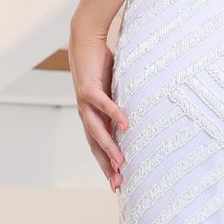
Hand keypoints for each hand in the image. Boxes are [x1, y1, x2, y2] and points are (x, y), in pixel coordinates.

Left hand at [69, 21, 128, 192]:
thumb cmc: (101, 65)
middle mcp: (87, 113)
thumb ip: (121, 105)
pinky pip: (102, 104)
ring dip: (108, 147)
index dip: (107, 165)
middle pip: (96, 145)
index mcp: (93, 117)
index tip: (118, 184)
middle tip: (118, 183)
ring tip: (120, 162)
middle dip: (107, 165)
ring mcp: (85, 102)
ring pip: (96, 130)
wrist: (84, 40)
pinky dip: (113, 114)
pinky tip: (125, 124)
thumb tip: (139, 117)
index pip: (100, 146)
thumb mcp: (114, 91)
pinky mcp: (88, 87)